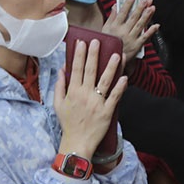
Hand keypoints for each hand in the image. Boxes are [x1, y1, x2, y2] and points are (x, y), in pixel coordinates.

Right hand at [54, 39, 126, 158]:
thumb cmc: (68, 123)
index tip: (82, 42)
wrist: (77, 143)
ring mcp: (96, 103)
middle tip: (97, 41)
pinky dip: (120, 87)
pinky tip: (125, 77)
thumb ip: (60, 86)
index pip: (76, 69)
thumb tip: (62, 70)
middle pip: (90, 71)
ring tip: (117, 54)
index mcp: (73, 92)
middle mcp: (84, 95)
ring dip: (111, 67)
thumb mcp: (58, 104)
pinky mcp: (107, 112)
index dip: (79, 55)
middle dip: (94, 54)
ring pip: (105, 81)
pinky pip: (114, 97)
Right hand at [101, 0, 158, 60]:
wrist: (112, 60)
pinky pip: (145, 37)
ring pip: (140, 25)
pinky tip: (156, 25)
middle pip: (133, 17)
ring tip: (152, 8)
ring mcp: (131, 39)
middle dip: (140, 7)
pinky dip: (151, 31)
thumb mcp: (105, 30)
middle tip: (146, 0)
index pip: (122, 13)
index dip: (128, 4)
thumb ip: (111, 17)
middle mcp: (123, 32)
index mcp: (115, 27)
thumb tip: (115, 6)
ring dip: (146, 16)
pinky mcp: (137, 46)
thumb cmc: (109, 43)